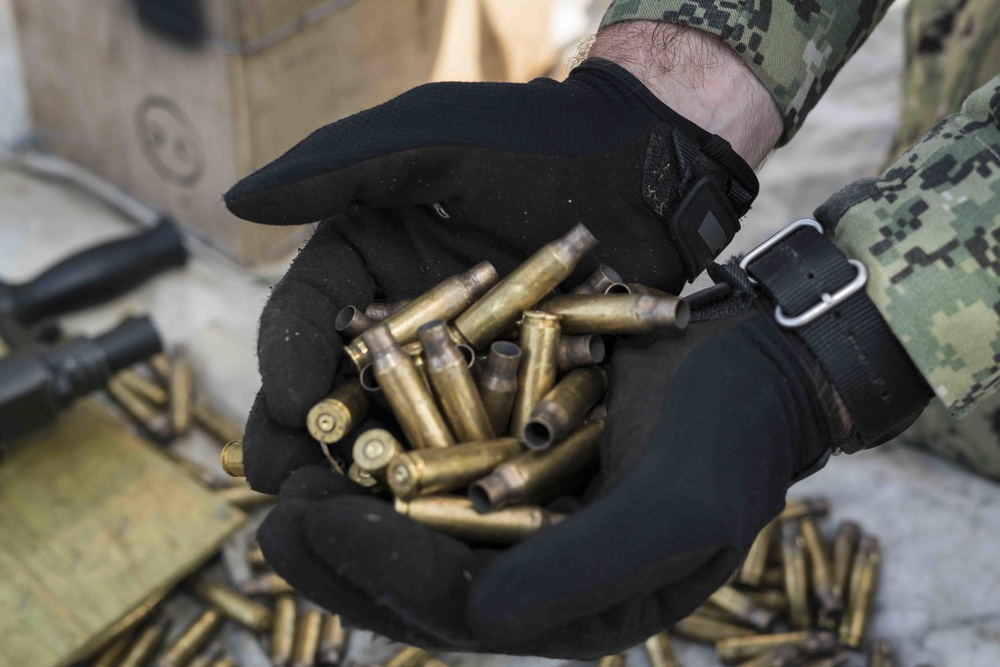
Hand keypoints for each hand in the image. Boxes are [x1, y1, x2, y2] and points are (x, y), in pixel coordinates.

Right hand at [225, 58, 759, 492]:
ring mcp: (457, 368)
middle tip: (298, 492)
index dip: (286, 362)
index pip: (304, 319)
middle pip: (338, 391)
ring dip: (374, 480)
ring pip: (400, 430)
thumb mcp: (431, 139)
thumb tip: (236, 199)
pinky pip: (477, 443)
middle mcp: (400, 325)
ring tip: (359, 523)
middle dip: (311, 445)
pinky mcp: (513, 398)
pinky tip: (445, 518)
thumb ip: (339, 167)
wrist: (644, 170)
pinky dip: (459, 480)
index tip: (292, 406)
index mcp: (364, 264)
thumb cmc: (535, 137)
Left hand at [255, 287, 847, 656]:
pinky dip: (381, 457)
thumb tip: (478, 622)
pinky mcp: (509, 463)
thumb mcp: (678, 510)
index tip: (306, 524)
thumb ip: (583, 572)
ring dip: (343, 512)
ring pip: (410, 532)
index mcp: (570, 609)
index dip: (377, 572)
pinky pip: (432, 471)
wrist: (754, 368)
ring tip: (279, 481)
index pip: (455, 609)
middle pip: (413, 583)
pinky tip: (332, 428)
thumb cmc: (732, 441)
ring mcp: (517, 519)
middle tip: (269, 522)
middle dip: (337, 557)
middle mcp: (533, 573)